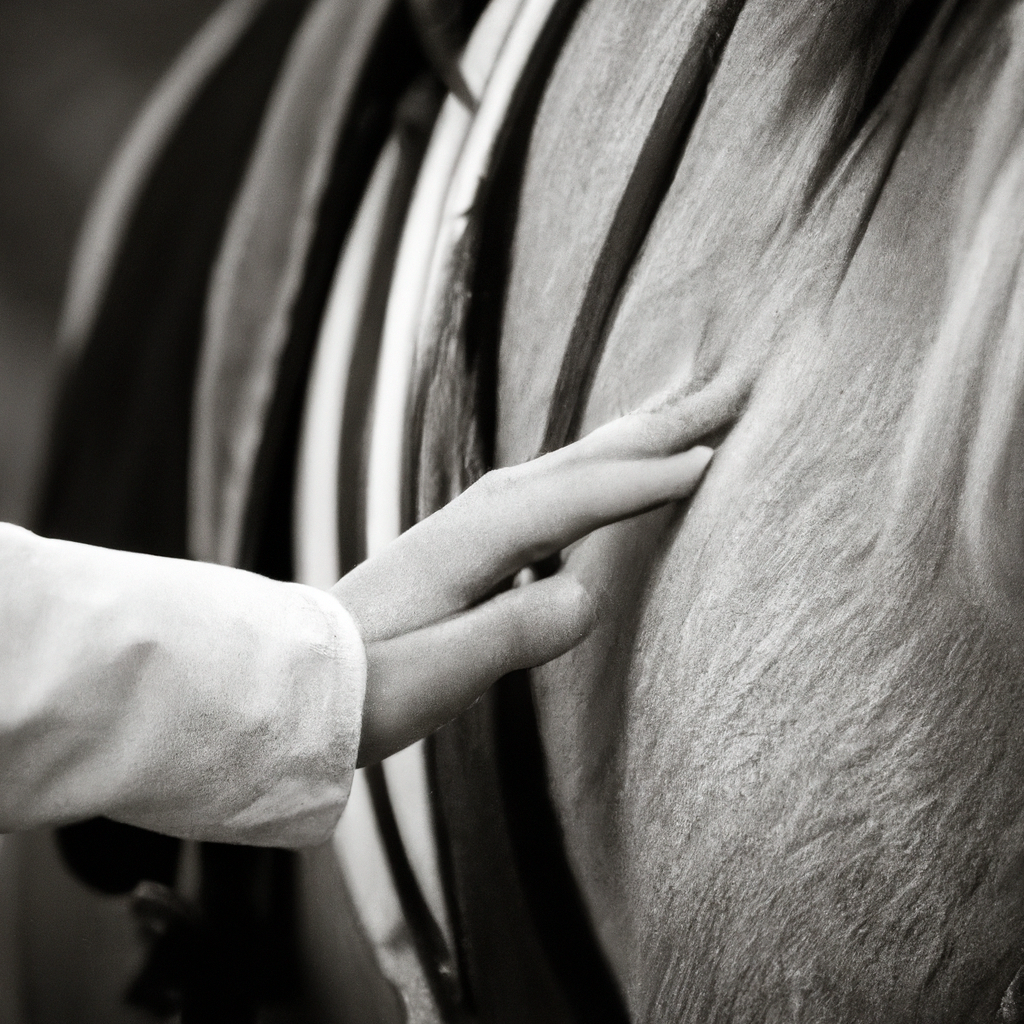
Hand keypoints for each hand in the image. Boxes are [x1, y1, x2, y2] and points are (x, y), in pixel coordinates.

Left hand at [331, 412, 712, 765]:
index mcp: (471, 543)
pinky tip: (592, 480)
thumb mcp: (438, 673)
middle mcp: (471, 518)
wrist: (299, 679)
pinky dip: (584, 472)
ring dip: (617, 445)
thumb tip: (587, 597)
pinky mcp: (463, 542)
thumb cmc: (368, 686)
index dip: (642, 483)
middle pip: (573, 465)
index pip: (574, 502)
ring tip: (668, 425)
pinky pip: (543, 490)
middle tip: (710, 407)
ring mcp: (465, 525)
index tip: (708, 462)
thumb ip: (512, 632)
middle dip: (644, 436)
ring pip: (559, 469)